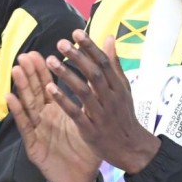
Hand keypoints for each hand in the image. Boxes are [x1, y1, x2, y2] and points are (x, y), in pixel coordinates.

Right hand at [6, 49, 99, 181]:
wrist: (82, 180)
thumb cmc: (85, 151)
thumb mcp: (91, 121)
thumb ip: (92, 99)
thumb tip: (100, 78)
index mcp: (57, 111)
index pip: (48, 86)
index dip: (43, 70)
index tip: (41, 53)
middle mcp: (44, 118)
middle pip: (35, 92)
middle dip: (30, 73)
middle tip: (24, 55)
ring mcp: (37, 131)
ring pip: (27, 105)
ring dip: (21, 87)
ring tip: (16, 70)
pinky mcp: (33, 145)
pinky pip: (25, 126)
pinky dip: (18, 112)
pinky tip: (11, 98)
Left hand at [44, 30, 160, 175]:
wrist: (131, 148)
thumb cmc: (123, 115)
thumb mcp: (123, 89)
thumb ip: (114, 64)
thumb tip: (109, 38)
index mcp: (118, 87)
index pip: (104, 63)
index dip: (90, 47)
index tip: (76, 33)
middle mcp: (111, 98)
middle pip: (94, 74)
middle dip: (77, 57)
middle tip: (60, 43)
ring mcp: (101, 114)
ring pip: (84, 91)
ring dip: (67, 75)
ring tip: (50, 61)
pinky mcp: (91, 130)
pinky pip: (76, 113)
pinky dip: (64, 100)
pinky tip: (50, 89)